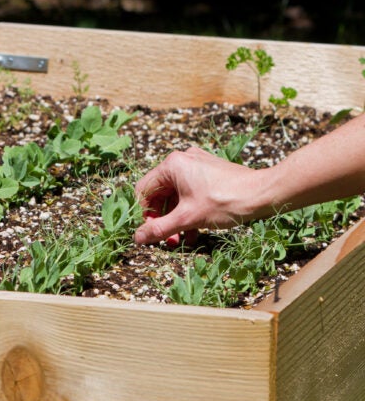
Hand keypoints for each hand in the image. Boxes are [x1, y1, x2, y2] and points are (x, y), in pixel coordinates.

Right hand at [133, 146, 260, 244]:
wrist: (263, 194)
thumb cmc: (225, 202)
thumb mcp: (187, 219)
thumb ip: (159, 228)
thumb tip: (138, 238)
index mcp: (172, 165)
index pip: (145, 191)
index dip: (144, 214)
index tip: (152, 232)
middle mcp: (183, 160)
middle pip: (160, 194)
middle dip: (162, 219)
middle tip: (167, 239)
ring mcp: (197, 165)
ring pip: (176, 196)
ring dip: (175, 219)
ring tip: (180, 240)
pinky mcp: (210, 173)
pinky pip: (190, 193)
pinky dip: (189, 211)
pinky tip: (194, 231)